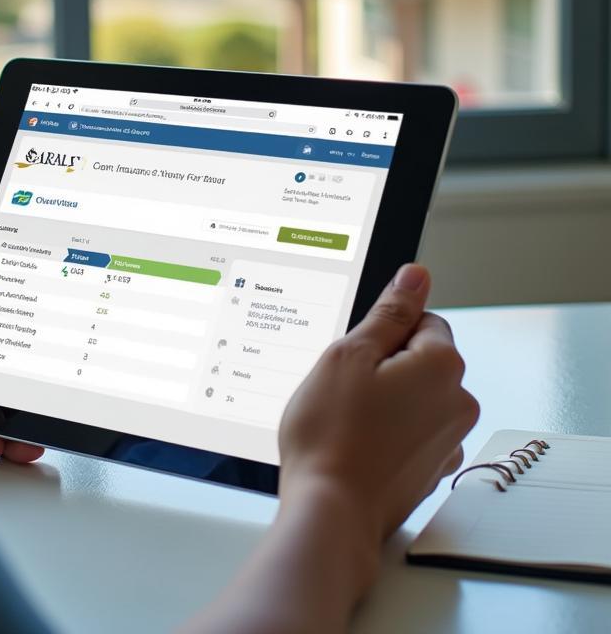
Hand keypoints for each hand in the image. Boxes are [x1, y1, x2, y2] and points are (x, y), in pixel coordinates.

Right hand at [278, 263, 478, 584]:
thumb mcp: (349, 354)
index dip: (380, 332)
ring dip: (385, 399)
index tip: (354, 355)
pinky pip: (412, 430)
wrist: (330, 511)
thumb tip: (415, 276)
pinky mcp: (431, 468)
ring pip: (413, 395)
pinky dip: (388, 432)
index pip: (420, 319)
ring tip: (346, 420)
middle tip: (344, 387)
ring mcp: (448, 439)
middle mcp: (458, 401)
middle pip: (419, 357)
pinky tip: (357, 443)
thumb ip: (388, 312)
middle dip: (383, 365)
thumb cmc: (331, 433)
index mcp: (441, 365)